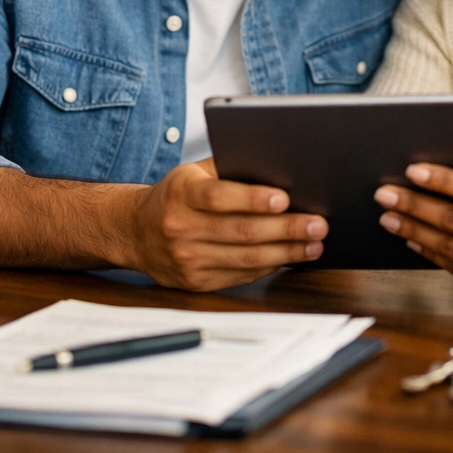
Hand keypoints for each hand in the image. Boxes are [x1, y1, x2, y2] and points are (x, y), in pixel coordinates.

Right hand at [126, 161, 326, 291]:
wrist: (135, 231)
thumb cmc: (177, 195)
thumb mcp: (193, 173)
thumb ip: (229, 169)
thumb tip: (279, 170)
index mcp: (182, 193)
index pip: (220, 197)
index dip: (253, 199)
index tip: (285, 199)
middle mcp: (181, 228)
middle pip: (241, 231)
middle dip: (286, 229)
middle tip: (318, 224)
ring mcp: (187, 259)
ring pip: (246, 259)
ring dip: (286, 253)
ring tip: (314, 244)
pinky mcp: (195, 282)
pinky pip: (240, 276)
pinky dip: (270, 267)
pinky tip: (290, 258)